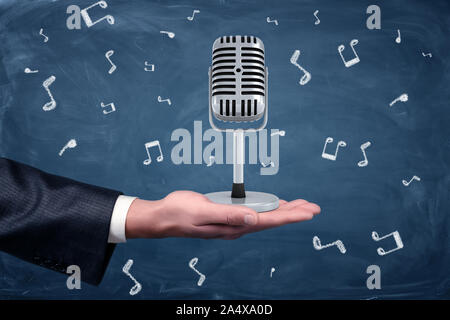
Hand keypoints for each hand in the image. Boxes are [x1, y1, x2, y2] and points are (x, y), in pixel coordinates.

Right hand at [125, 191, 319, 239]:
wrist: (164, 217)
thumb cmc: (180, 213)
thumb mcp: (203, 211)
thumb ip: (228, 215)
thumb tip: (253, 219)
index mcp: (233, 226)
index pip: (268, 221)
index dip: (290, 216)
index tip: (309, 212)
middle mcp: (236, 226)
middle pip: (271, 219)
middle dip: (294, 212)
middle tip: (314, 207)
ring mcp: (232, 221)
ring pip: (264, 215)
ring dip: (284, 210)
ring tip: (301, 205)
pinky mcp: (227, 215)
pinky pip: (253, 211)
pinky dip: (268, 207)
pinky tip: (273, 204)